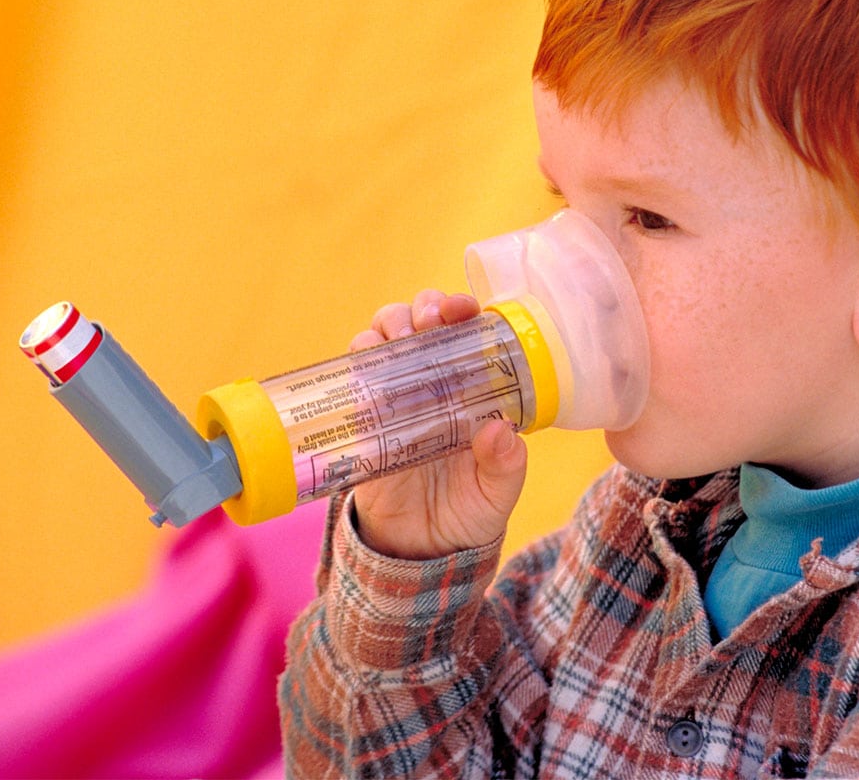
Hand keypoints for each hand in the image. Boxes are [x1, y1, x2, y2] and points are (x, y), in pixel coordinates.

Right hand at [349, 291, 527, 559]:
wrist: (419, 552)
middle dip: (424, 307)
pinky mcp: (362, 417)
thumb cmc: (469, 512)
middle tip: (431, 320)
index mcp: (471, 388)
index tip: (464, 310)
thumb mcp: (497, 492)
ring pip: (383, 337)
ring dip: (389, 324)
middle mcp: (432, 381)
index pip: (467, 332)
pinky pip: (353, 376)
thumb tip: (500, 430)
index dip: (463, 310)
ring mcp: (394, 395)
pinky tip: (369, 363)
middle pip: (421, 321)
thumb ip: (505, 464)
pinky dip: (359, 360)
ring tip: (400, 337)